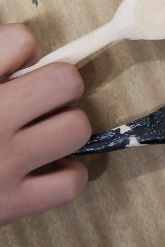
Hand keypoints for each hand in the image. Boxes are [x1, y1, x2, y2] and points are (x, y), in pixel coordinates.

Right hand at [0, 24, 90, 225]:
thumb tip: (28, 51)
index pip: (21, 41)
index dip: (25, 52)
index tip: (17, 68)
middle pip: (64, 82)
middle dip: (58, 86)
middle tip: (38, 100)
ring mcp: (1, 165)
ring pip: (75, 129)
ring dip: (66, 128)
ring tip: (42, 132)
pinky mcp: (10, 205)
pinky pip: (68, 183)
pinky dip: (67, 174)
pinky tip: (46, 167)